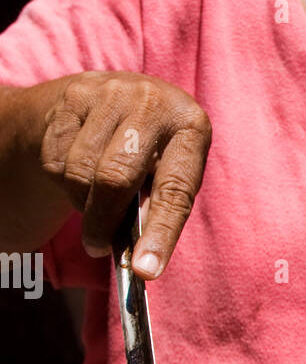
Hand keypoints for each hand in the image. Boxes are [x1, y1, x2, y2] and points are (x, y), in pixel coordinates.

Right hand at [39, 70, 211, 278]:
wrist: (111, 96)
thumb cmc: (151, 151)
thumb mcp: (168, 171)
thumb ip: (160, 206)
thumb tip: (140, 258)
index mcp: (190, 125)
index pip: (174, 189)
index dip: (160, 234)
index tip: (145, 270)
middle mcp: (152, 102)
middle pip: (114, 178)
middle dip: (102, 223)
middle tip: (99, 247)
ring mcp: (109, 93)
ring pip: (80, 172)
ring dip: (82, 203)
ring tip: (94, 204)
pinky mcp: (72, 96)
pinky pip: (57, 160)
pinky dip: (64, 182)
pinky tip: (79, 175)